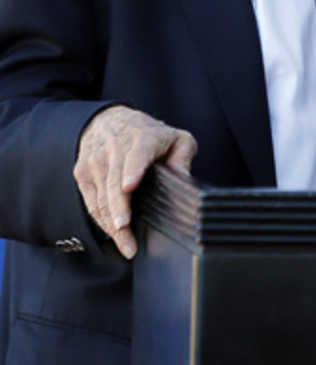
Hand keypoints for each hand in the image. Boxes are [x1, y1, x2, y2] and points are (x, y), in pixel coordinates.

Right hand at [73, 105, 197, 258]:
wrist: (108, 120)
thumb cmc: (147, 133)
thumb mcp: (175, 137)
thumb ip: (183, 156)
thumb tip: (183, 178)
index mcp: (142, 138)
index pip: (136, 154)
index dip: (132, 170)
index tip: (129, 187)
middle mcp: (115, 149)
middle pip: (114, 184)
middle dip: (120, 212)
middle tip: (128, 237)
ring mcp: (96, 162)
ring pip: (100, 197)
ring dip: (111, 224)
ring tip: (125, 245)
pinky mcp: (82, 173)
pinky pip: (90, 202)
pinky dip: (100, 220)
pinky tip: (112, 233)